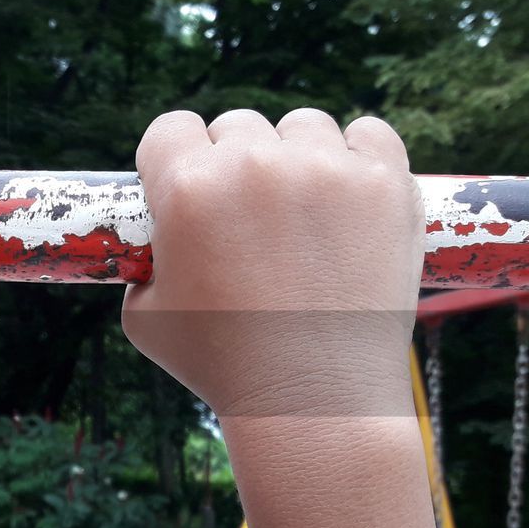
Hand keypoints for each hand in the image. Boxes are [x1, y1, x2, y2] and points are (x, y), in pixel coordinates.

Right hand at [121, 108, 422, 418]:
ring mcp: (326, 171)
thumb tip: (156, 235)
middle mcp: (254, 167)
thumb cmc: (221, 364)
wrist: (314, 402)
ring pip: (302, 126)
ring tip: (299, 212)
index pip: (169, 129)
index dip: (173, 160)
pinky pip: (368, 134)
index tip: (188, 190)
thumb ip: (146, 258)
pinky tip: (346, 194)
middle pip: (235, 125)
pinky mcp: (386, 183)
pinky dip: (357, 157)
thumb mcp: (142, 314)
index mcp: (187, 189)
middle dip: (233, 164)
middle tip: (246, 218)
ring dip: (295, 157)